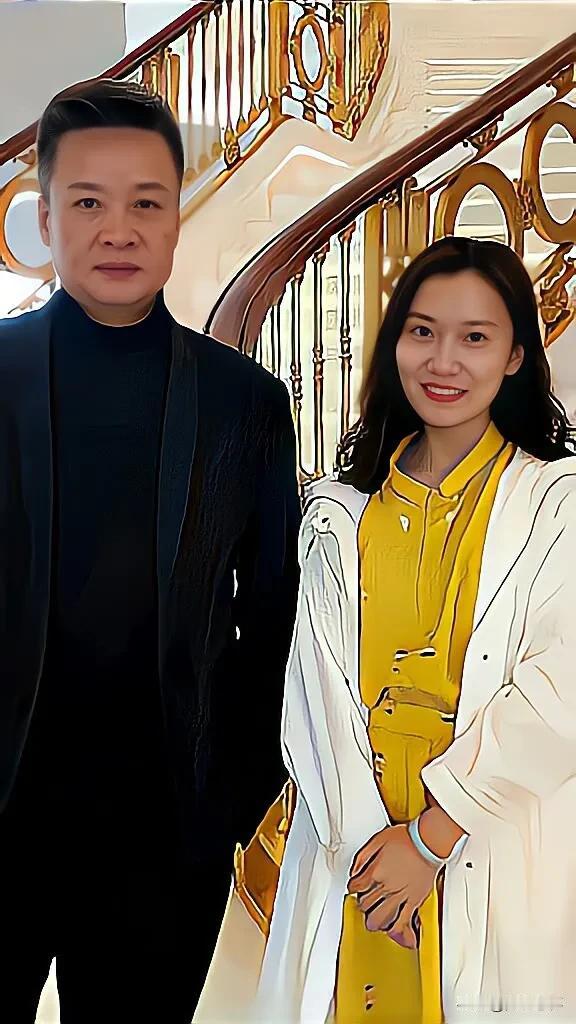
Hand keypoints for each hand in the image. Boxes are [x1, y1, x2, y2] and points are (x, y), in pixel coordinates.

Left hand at [347, 824, 438, 947]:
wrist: (428, 843)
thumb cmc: (407, 839)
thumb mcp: (377, 840)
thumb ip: (362, 857)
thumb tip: (354, 871)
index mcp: (375, 872)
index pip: (356, 887)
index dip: (353, 887)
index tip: (354, 887)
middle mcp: (386, 887)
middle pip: (366, 904)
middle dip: (362, 903)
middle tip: (363, 901)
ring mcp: (401, 895)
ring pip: (381, 917)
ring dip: (374, 920)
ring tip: (372, 920)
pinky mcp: (414, 900)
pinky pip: (403, 920)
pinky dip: (395, 928)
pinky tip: (391, 929)